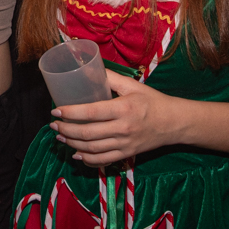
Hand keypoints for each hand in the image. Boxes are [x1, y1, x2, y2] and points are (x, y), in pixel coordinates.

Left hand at [48, 70, 182, 166]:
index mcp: (123, 109)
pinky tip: (76, 154)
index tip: (56, 111)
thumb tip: (88, 68)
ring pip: (92, 148)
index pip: (91, 112)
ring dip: (72, 144)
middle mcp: (123, 128)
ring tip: (59, 137)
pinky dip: (87, 159)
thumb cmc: (152, 101)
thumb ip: (111, 78)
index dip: (70, 113)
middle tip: (53, 125)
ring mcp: (125, 144)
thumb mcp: (133, 86)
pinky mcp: (127, 154)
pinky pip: (103, 160)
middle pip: (87, 133)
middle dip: (66, 130)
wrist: (175, 123)